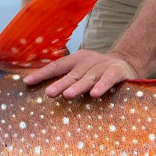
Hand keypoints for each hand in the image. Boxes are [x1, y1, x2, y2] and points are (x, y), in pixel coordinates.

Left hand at [23, 49, 137, 97]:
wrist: (127, 63)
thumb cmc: (98, 72)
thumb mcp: (81, 71)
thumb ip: (67, 78)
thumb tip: (43, 91)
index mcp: (76, 60)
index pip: (57, 66)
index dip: (42, 74)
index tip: (27, 82)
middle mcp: (88, 61)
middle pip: (72, 74)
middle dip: (60, 83)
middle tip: (49, 93)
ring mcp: (103, 65)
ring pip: (88, 77)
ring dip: (78, 86)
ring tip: (68, 95)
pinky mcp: (117, 71)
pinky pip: (108, 79)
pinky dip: (102, 85)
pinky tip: (94, 94)